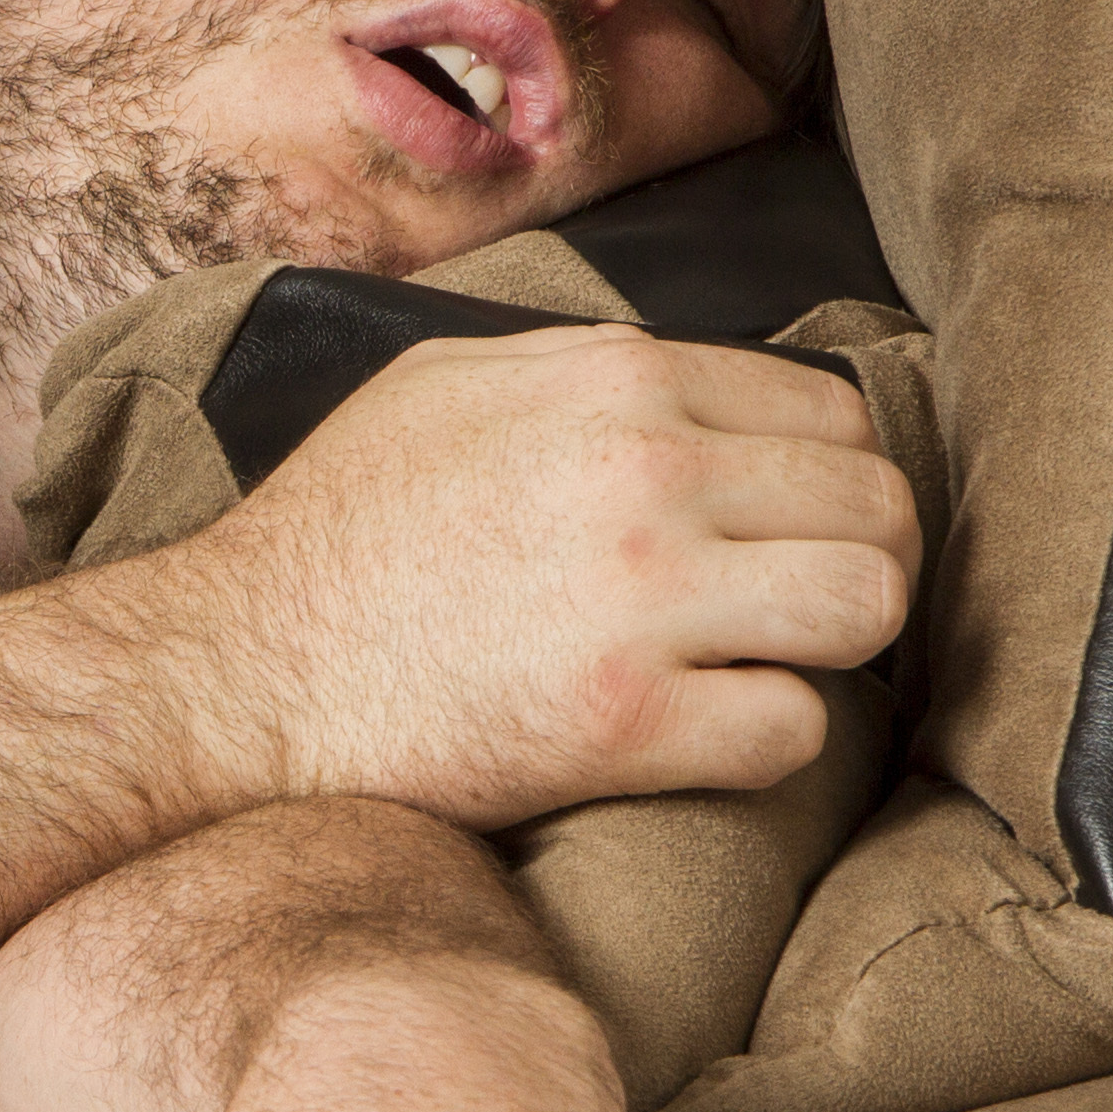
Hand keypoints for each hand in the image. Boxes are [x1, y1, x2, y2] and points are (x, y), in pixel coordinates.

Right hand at [156, 325, 912, 827]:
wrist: (232, 673)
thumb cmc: (331, 535)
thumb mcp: (442, 384)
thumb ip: (580, 367)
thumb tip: (683, 380)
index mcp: (614, 381)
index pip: (835, 414)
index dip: (827, 483)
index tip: (786, 534)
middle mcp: (644, 472)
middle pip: (880, 506)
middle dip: (854, 563)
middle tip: (797, 613)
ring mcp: (640, 599)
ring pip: (868, 606)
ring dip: (833, 649)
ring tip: (765, 667)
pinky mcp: (624, 723)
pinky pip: (793, 732)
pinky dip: (760, 744)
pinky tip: (695, 736)